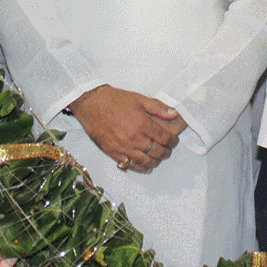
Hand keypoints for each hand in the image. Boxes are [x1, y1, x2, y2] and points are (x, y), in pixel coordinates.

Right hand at [68, 84, 184, 172]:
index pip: (164, 138)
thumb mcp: (139, 99)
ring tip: (159, 158)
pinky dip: (141, 168)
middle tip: (168, 150)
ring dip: (156, 161)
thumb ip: (158, 107)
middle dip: (166, 152)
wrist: (91, 104)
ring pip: (145, 161)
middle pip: (157, 151)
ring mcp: (124, 147)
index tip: (174, 141)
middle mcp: (134, 138)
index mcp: (142, 123)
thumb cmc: (114, 100)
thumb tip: (174, 114)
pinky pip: (131, 165)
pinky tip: (146, 167)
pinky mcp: (113, 153)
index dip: (172, 141)